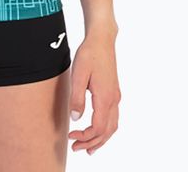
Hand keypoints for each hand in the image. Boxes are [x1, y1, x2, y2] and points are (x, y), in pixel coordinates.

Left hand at [67, 32, 120, 154]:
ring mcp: (115, 96)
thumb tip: (75, 118)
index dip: (85, 137)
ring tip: (88, 147)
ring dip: (100, 139)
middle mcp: (113, 100)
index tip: (71, 137)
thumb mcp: (78, 75)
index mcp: (105, 98)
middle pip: (106, 132)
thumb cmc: (89, 54)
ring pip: (112, 127)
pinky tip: (97, 130)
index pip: (97, 128)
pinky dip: (105, 129)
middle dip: (92, 143)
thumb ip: (77, 98)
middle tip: (76, 148)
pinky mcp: (114, 92)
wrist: (102, 40)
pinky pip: (113, 118)